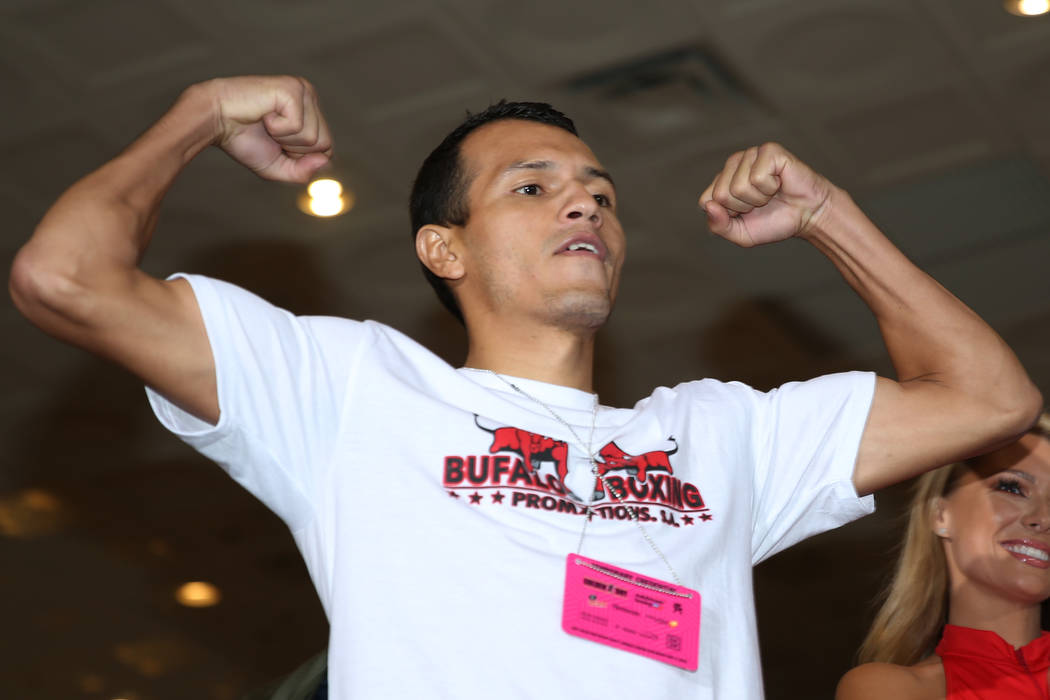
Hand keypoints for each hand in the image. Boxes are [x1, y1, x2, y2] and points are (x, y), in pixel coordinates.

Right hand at [204, 76, 332, 182]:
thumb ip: (303, 171)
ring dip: (284, 138)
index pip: (327, 149)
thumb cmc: (244, 140)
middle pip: (324, 144)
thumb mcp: (278, 166)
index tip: (277, 143)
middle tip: (269, 132)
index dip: (300, 157)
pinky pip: (298, 127)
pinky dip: (277, 129)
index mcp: (310, 111)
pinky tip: (264, 114)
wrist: (214, 119)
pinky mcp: (292, 90)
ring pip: (313, 137)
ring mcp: (302, 90)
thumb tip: (325, 161)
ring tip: (266, 122)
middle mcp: (310, 96)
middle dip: (294, 148)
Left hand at [699, 143, 832, 246]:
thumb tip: (710, 205)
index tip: (745, 213)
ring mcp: (750, 155)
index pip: (706, 201)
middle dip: (743, 207)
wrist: (808, 215)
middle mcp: (733, 165)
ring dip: (759, 198)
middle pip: (721, 195)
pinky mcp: (768, 151)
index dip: (727, 215)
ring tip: (771, 193)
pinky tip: (779, 183)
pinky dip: (770, 188)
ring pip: (739, 187)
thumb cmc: (774, 221)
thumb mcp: (741, 234)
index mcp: (722, 181)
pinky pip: (757, 178)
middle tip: (762, 203)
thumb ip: (719, 226)